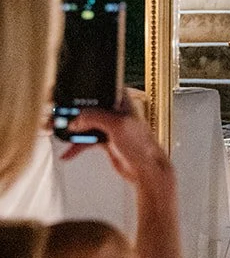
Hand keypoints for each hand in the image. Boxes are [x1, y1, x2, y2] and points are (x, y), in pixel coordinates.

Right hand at [59, 91, 173, 188]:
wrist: (145, 169)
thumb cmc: (142, 145)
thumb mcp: (117, 125)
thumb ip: (95, 118)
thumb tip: (76, 118)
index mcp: (120, 100)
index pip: (98, 88)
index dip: (82, 89)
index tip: (65, 94)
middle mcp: (114, 111)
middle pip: (87, 107)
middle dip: (71, 113)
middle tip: (56, 117)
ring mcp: (109, 126)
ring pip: (84, 124)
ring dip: (71, 131)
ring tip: (57, 134)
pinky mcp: (105, 140)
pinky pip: (85, 140)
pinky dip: (76, 145)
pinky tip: (68, 152)